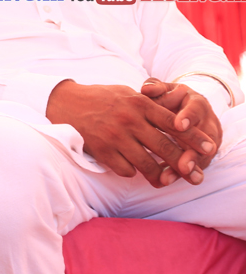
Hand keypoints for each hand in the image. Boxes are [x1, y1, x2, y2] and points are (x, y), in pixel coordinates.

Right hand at [45, 80, 216, 187]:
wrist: (64, 102)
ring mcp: (114, 137)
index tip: (208, 148)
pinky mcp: (101, 151)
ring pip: (147, 165)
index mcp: (138, 103)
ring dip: (159, 175)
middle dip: (184, 164)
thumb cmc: (100, 97)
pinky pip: (126, 170)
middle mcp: (129, 120)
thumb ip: (150, 104)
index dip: (193, 137)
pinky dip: (131, 171)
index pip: (173, 122)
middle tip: (195, 175)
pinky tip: (131, 168)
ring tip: (165, 180)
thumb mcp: (126, 93)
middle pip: (165, 147)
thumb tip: (177, 115)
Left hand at [140, 78, 221, 171]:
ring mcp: (208, 140)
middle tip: (183, 165)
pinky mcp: (202, 154)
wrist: (181, 107)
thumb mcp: (163, 91)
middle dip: (193, 153)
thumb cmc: (168, 98)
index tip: (178, 125)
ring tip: (169, 178)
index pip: (197, 109)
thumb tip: (146, 89)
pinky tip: (164, 180)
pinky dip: (179, 174)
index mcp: (197, 103)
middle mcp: (207, 122)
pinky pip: (193, 166)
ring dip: (186, 169)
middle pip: (205, 139)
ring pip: (201, 157)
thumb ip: (156, 89)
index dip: (189, 117)